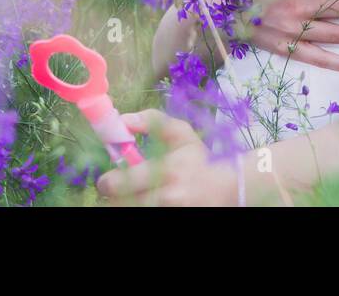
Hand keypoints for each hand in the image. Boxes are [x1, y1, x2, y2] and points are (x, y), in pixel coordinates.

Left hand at [97, 110, 238, 205]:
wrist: (229, 188)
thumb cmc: (200, 159)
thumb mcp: (182, 134)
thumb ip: (152, 121)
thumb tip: (122, 119)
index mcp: (167, 170)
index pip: (121, 182)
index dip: (108, 181)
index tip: (109, 177)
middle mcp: (168, 196)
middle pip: (120, 203)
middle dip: (114, 195)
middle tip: (117, 189)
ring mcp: (171, 212)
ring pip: (130, 210)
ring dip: (125, 203)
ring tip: (135, 194)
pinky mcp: (174, 219)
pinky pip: (144, 216)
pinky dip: (139, 207)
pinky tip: (146, 200)